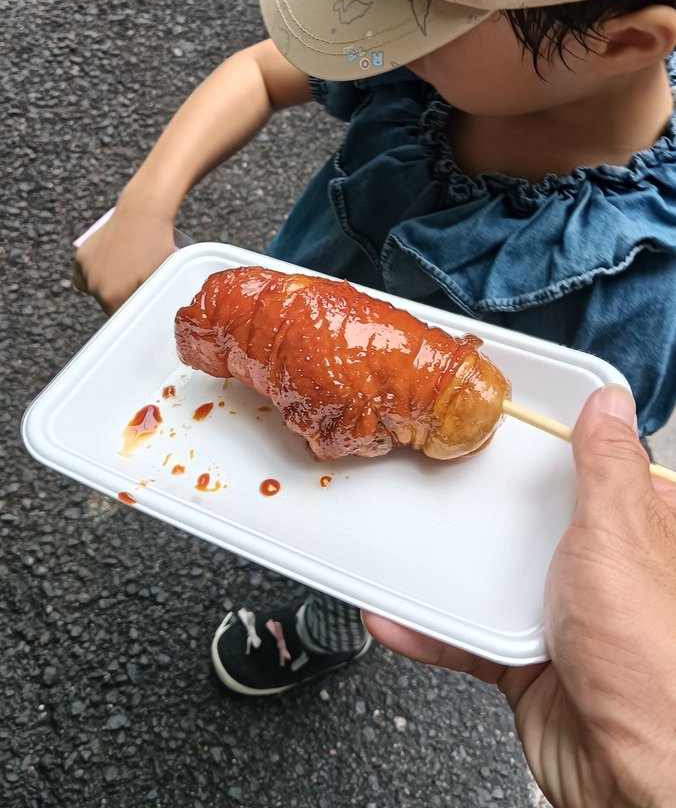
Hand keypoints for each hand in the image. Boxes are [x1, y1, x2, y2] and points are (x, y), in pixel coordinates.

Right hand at [73, 200, 176, 313]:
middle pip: (105, 303)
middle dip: (118, 296)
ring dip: (104, 284)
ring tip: (122, 268)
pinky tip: (107, 264)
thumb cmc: (156, 245)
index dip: (129, 310)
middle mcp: (95, 287)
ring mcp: (86, 271)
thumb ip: (145, 300)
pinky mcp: (80, 256)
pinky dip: (92, 272)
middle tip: (133, 280)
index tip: (136, 301)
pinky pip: (83, 274)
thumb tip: (146, 314)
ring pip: (93, 289)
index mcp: (114, 297)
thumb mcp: (157, 278)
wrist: (142, 214)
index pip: (118, 317)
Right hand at [365, 385, 675, 807]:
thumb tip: (608, 404)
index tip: (500, 410)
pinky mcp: (529, 662)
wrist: (634, 778)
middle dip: (485, 499)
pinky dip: (429, 628)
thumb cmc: (655, 662)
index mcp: (641, 527)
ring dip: (445, 567)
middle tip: (434, 462)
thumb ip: (608, 466)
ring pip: (494, 574)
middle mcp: (605, 568)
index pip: (596, 464)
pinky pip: (468, 636)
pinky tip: (395, 614)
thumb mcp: (623, 534)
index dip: (553, 437)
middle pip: (533, 515)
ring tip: (400, 533)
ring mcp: (565, 615)